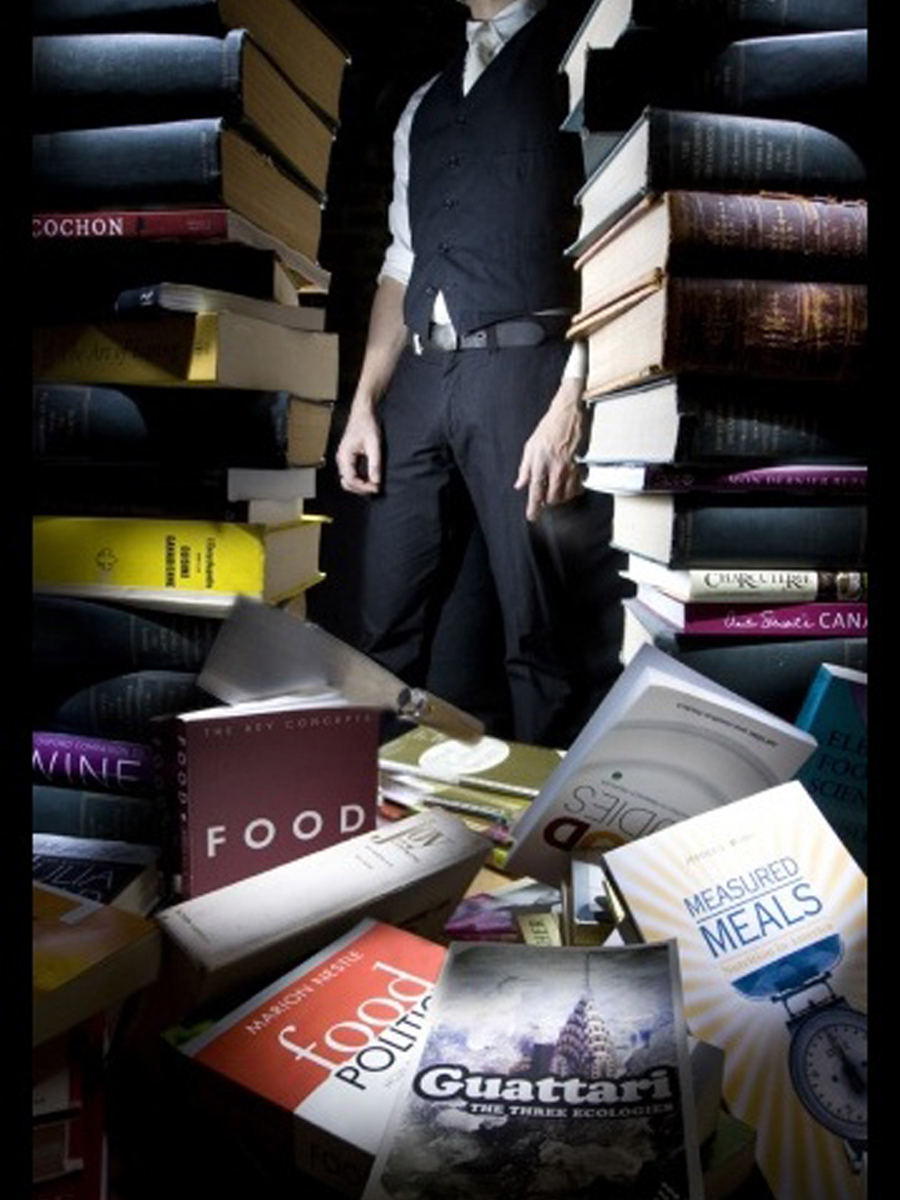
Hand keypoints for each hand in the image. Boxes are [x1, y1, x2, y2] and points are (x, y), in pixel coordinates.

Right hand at [335, 403, 382, 494]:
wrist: (363, 413)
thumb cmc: (367, 425)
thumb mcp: (374, 444)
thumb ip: (374, 463)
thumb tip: (376, 480)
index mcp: (344, 455)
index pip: (350, 479)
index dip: (363, 487)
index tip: (376, 487)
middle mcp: (341, 458)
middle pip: (347, 482)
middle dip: (361, 488)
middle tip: (376, 488)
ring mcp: (343, 459)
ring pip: (348, 480)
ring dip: (360, 485)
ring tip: (373, 485)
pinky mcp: (348, 458)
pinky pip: (351, 474)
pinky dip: (359, 479)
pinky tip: (370, 479)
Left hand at [514, 377, 584, 521]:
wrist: (567, 414)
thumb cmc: (547, 429)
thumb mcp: (530, 447)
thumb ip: (524, 468)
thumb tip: (519, 485)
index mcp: (539, 462)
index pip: (535, 491)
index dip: (534, 507)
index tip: (532, 517)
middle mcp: (554, 467)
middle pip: (552, 497)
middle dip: (548, 503)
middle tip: (545, 501)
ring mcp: (568, 467)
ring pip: (565, 494)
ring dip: (559, 498)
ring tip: (555, 493)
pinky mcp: (578, 465)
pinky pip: (576, 486)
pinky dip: (572, 491)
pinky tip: (568, 488)